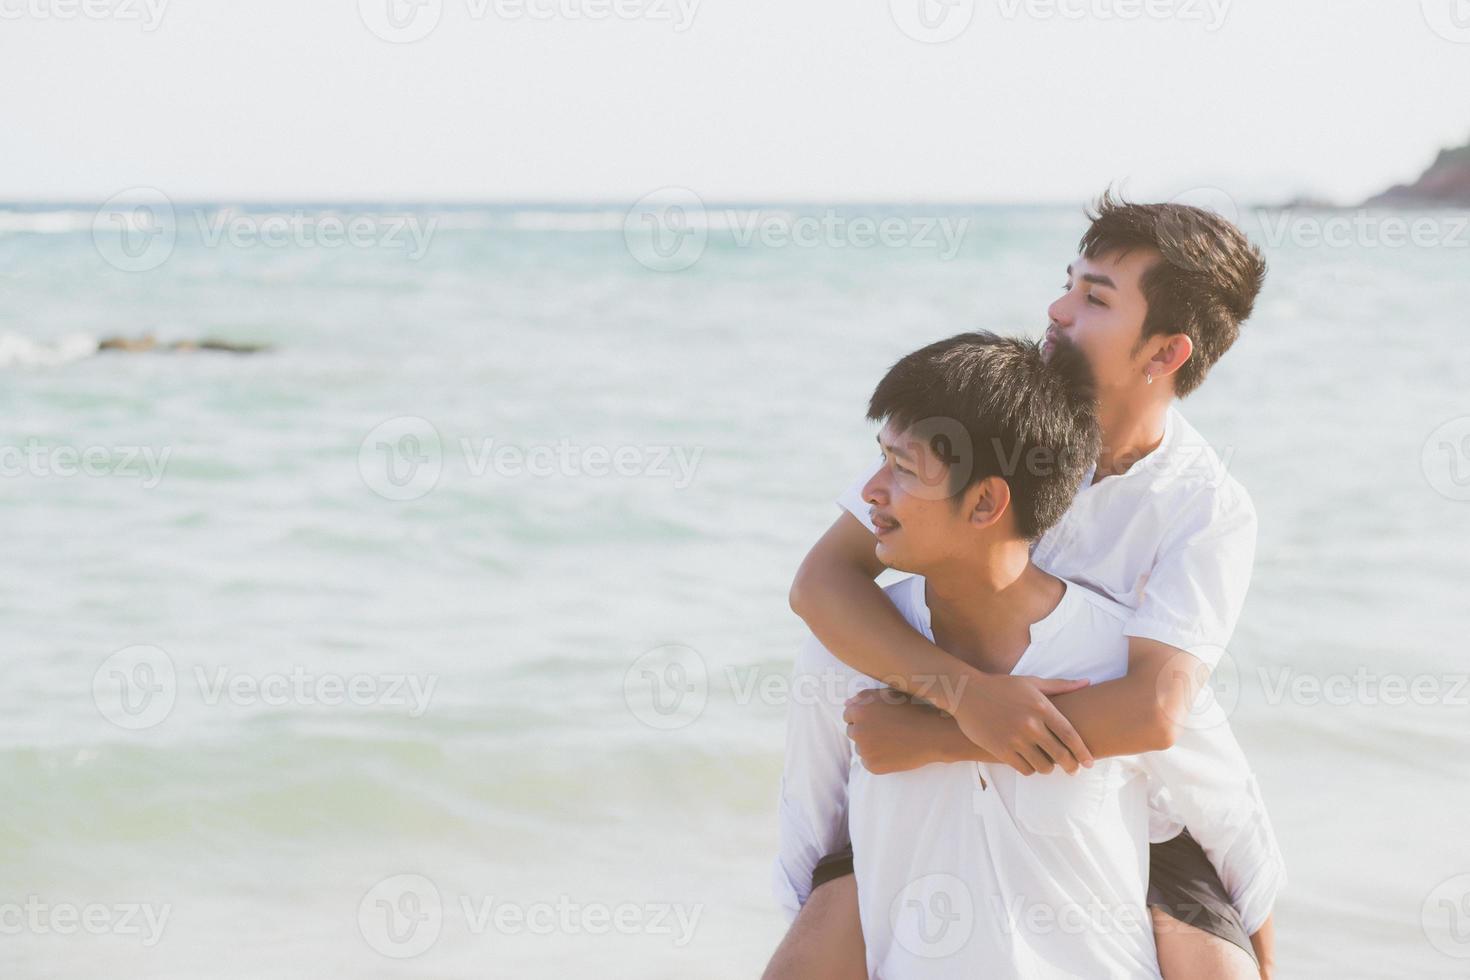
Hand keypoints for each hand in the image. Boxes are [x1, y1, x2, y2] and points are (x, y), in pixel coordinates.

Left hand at [842, 689, 957, 773]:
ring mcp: (865, 750)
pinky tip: (893, 752)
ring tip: (892, 740)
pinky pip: (867, 762)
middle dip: (865, 731)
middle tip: (886, 731)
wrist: (933, 734)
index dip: (863, 716)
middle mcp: (858, 730)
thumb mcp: (889, 695)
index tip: (878, 720)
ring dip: (870, 745)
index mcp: (860, 710)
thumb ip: (864, 697)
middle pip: (852, 732)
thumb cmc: (913, 710)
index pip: (848, 715)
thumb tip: (846, 704)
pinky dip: (877, 759)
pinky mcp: (872, 766)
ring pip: (860, 748)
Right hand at [950, 673, 1093, 774]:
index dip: (1082, 751)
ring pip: (1043, 766)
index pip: (1070, 735)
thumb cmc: (1001, 686)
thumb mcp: (1031, 682)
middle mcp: (1030, 725)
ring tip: (1048, 764)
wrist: (967, 693)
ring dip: (1048, 768)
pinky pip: (1024, 769)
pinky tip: (1031, 763)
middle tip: (1073, 770)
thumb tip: (1088, 683)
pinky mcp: (1001, 750)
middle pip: (1060, 754)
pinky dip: (1031, 769)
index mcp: (1041, 707)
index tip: (1089, 762)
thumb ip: (1061, 686)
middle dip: (1071, 766)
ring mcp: (1015, 739)